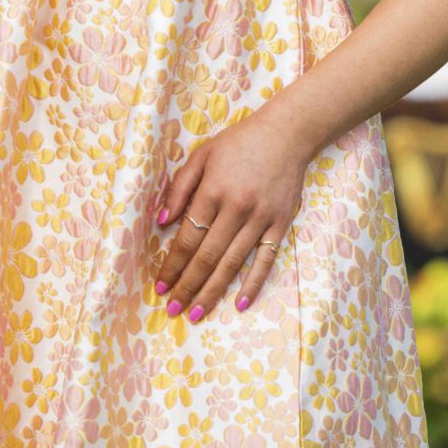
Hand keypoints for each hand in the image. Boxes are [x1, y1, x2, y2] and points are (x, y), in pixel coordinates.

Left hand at [152, 106, 311, 320]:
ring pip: (232, 264)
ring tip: (197, 313)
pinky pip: (265, 261)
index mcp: (212, 192)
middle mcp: (236, 209)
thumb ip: (179, 188)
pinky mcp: (280, 225)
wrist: (287, 134)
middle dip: (187, 287)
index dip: (171, 266)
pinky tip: (240, 304)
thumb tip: (161, 222)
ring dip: (213, 292)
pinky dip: (253, 284)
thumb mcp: (202, 156)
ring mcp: (260, 220)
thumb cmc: (239, 143)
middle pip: (207, 257)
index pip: (187, 239)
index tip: (160, 286)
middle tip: (173, 310)